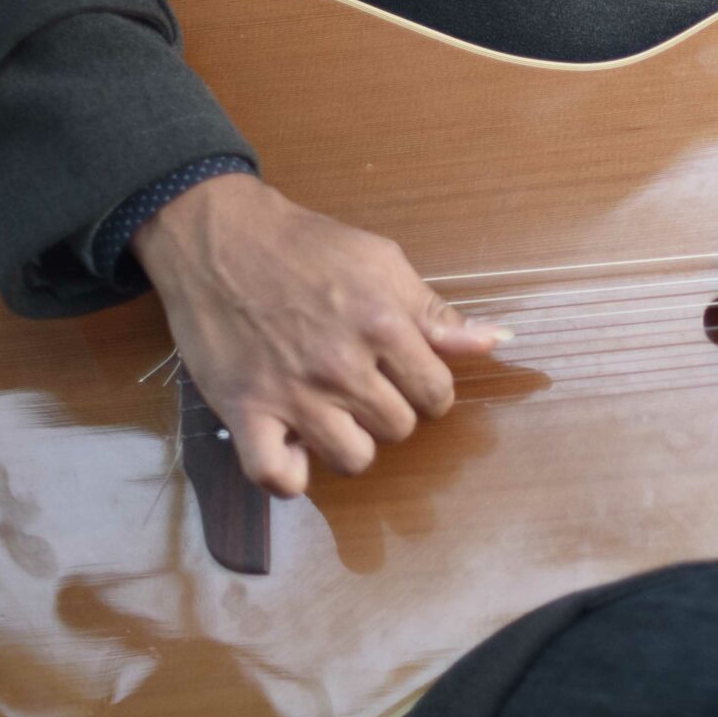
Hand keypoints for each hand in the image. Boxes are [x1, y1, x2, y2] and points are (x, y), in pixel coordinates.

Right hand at [132, 171, 502, 496]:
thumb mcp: (382, 262)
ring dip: (349, 441)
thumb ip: (436, 312)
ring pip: (353, 459)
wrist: (220, 239)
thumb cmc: (307, 246)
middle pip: (398, 428)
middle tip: (364, 384)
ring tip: (332, 411)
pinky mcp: (244, 411)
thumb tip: (497, 341)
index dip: (429, 389)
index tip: (409, 377)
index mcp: (383, 324)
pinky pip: (277, 478)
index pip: (437, 393)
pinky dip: (290, 473)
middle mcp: (342, 366)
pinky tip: (293, 446)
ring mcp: (292, 394)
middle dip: (389, 409)